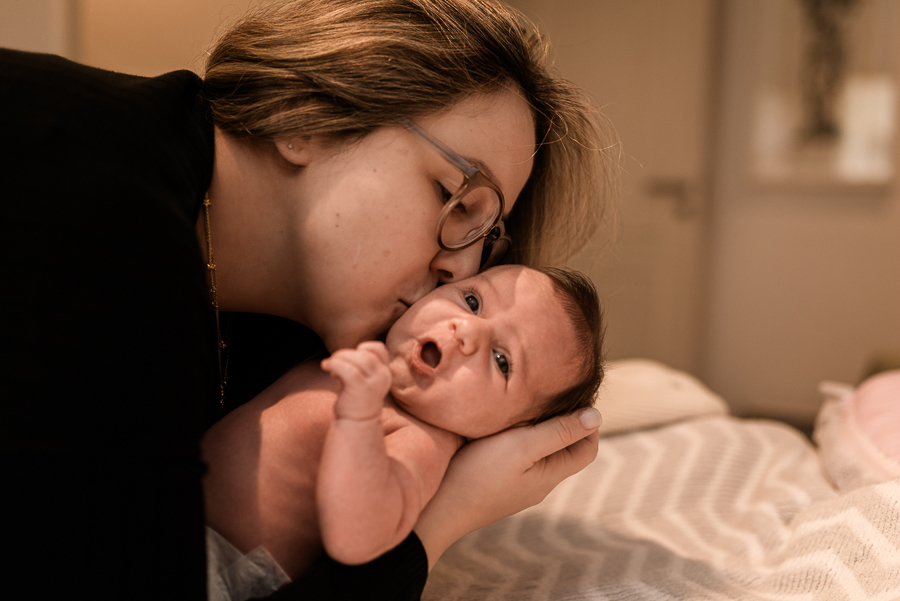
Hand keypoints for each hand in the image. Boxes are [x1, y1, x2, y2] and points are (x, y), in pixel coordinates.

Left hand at [321, 341, 391, 420]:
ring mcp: (374, 383)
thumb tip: (341, 354)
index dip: (364, 347)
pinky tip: (326, 367)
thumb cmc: (355, 399)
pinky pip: (346, 368)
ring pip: (357, 358)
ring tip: (330, 365)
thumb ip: (357, 364)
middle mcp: (383, 376)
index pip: (379, 349)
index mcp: (384, 372)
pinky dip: (334, 364)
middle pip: (365, 353)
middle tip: (334, 362)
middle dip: (345, 354)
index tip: (351, 357)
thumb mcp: (361, 378)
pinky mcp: (361, 388)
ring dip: (339, 357)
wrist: (357, 424)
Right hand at [414, 407, 601, 568]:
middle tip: (551, 392)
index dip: (588, 423)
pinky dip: (518, 436)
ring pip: (539, 452)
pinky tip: (501, 423)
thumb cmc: (479, 474)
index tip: (575, 395)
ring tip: (526, 402)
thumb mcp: (523, 447)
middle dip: (564, 421)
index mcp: (550, 475)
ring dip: (539, 427)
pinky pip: (517, 456)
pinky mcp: (495, 482)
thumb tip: (597, 416)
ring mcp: (515, 485)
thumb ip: (559, 432)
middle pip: (564, 450)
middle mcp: (537, 483)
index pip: (587, 449)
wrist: (436, 509)